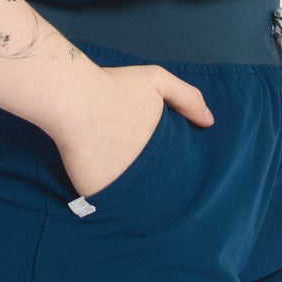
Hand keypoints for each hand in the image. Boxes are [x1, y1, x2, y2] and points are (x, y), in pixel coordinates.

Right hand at [53, 63, 213, 198]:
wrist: (72, 98)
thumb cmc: (114, 86)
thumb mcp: (157, 81)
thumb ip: (187, 98)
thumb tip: (208, 122)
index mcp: (163, 147)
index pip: (178, 168)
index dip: (172, 167)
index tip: (164, 161)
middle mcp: (147, 170)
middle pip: (157, 185)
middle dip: (154, 181)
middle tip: (140, 169)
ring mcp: (122, 183)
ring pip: (133, 196)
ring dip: (132, 192)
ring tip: (124, 180)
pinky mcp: (97, 193)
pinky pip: (105, 200)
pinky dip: (107, 196)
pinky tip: (105, 185)